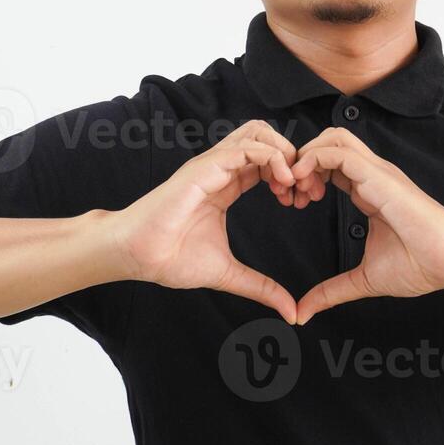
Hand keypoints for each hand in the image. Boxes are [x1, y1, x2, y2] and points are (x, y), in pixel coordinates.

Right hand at [107, 119, 300, 322]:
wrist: (137, 256)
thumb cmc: (170, 258)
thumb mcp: (229, 273)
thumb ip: (262, 287)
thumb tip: (291, 311)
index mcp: (226, 185)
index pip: (268, 161)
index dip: (292, 174)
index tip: (304, 200)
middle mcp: (221, 169)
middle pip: (266, 136)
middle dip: (294, 156)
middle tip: (306, 189)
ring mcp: (212, 165)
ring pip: (258, 132)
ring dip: (285, 153)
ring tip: (294, 185)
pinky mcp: (204, 168)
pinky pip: (245, 148)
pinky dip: (272, 158)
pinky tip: (282, 184)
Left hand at [287, 127, 443, 325]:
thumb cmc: (422, 266)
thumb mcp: (364, 280)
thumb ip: (332, 291)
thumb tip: (304, 312)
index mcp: (369, 190)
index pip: (329, 164)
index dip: (305, 177)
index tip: (292, 203)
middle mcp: (372, 175)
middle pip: (328, 141)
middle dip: (300, 160)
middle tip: (288, 193)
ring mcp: (377, 172)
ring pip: (332, 138)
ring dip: (305, 157)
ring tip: (294, 188)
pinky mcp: (380, 177)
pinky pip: (339, 152)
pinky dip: (314, 161)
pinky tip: (304, 186)